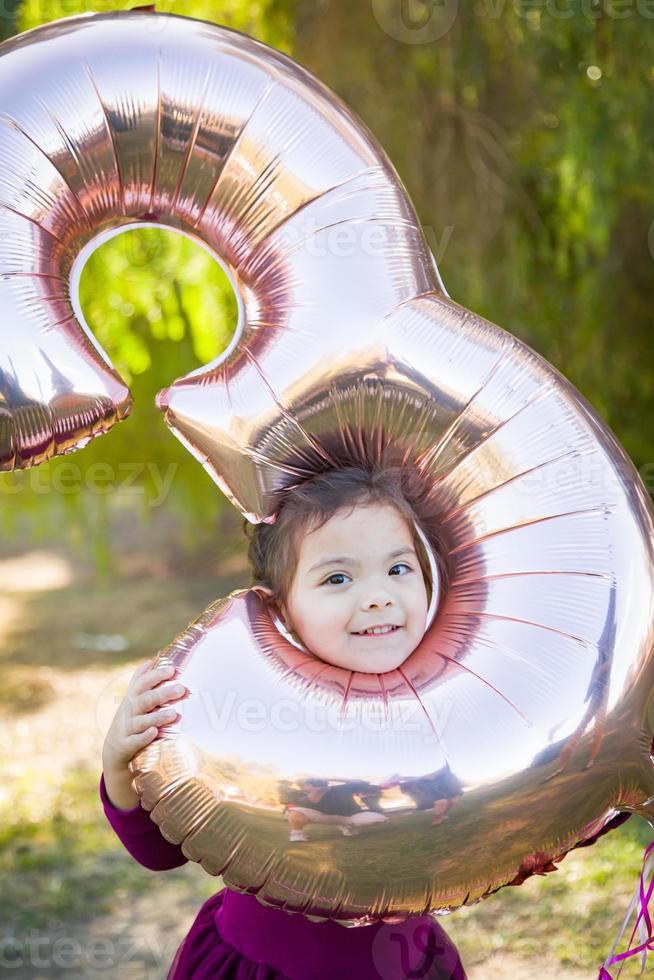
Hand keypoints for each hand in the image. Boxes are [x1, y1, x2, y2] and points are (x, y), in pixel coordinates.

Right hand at [102, 659, 186, 809]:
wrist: (114, 749)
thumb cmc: (130, 718)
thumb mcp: (133, 699)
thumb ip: (141, 680)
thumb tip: (151, 660)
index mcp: (132, 698)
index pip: (143, 683)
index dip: (156, 675)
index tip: (172, 669)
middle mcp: (129, 711)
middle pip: (145, 700)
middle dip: (163, 694)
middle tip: (181, 689)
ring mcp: (126, 728)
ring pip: (141, 721)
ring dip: (158, 717)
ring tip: (174, 714)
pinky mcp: (126, 745)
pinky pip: (134, 741)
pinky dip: (144, 737)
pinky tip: (155, 732)